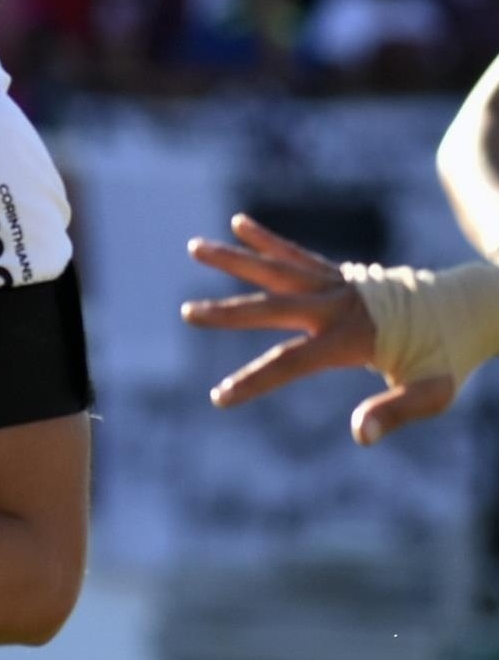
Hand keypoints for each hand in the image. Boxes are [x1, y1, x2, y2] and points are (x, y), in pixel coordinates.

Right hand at [181, 212, 455, 445]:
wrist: (470, 307)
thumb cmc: (450, 356)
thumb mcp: (433, 393)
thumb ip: (394, 411)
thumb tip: (358, 435)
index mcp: (352, 337)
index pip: (291, 362)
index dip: (253, 381)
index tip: (219, 397)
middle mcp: (337, 305)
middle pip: (271, 307)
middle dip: (227, 313)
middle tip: (188, 313)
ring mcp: (337, 285)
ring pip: (276, 269)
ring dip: (234, 259)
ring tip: (194, 247)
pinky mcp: (340, 274)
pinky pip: (296, 255)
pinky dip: (267, 240)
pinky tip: (239, 224)